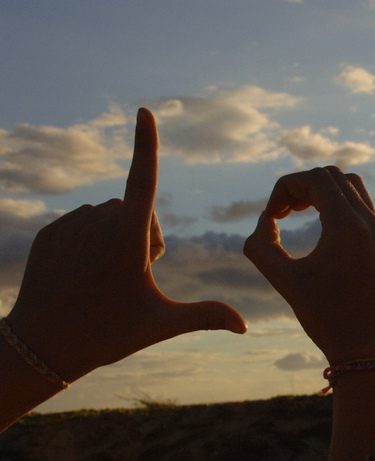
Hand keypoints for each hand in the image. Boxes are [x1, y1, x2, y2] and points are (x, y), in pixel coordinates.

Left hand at [5, 108, 246, 381]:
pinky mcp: (50, 232)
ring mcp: (70, 225)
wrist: (41, 345)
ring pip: (109, 215)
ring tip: (109, 277)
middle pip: (136, 210)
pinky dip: (91, 241)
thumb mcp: (162, 324)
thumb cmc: (107, 334)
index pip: (143, 180)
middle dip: (144, 234)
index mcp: (127, 238)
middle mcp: (96, 222)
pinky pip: (82, 222)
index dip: (146, 144)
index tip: (144, 111)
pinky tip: (86, 273)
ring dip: (118, 236)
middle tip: (135, 278)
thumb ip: (206, 316)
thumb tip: (244, 326)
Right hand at [244, 168, 374, 364]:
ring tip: (298, 213)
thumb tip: (265, 221)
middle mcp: (369, 223)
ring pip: (350, 185)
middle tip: (282, 213)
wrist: (372, 351)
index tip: (271, 218)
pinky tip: (319, 226)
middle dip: (301, 186)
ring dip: (320, 190)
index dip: (284, 189)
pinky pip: (360, 204)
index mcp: (348, 227)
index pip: (314, 179)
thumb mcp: (285, 283)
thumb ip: (261, 247)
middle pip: (332, 176)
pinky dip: (337, 203)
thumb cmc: (329, 320)